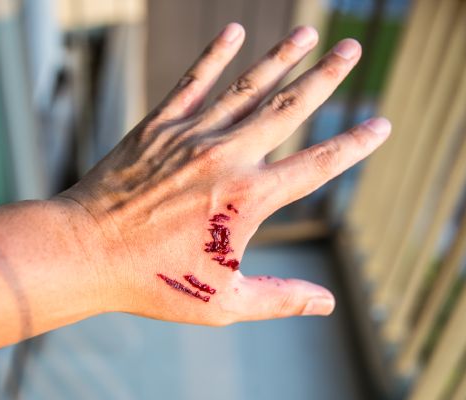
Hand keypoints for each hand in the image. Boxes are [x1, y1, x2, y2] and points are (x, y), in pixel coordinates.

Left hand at [58, 23, 390, 325]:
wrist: (84, 252)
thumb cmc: (152, 282)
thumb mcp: (224, 303)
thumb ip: (280, 299)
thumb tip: (327, 303)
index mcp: (249, 199)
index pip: (318, 164)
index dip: (355, 145)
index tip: (382, 124)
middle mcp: (227, 158)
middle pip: (289, 109)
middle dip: (327, 78)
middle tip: (354, 49)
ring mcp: (191, 136)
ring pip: (247, 87)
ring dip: (281, 57)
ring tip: (309, 32)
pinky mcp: (158, 126)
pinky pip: (193, 82)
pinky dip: (214, 56)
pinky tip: (234, 31)